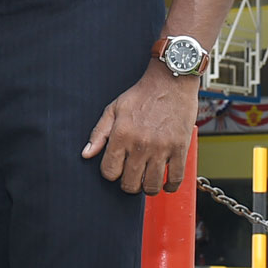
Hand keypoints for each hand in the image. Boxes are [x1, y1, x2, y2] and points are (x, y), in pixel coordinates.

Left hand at [82, 64, 197, 194]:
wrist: (172, 80)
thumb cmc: (142, 94)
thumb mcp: (114, 108)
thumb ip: (98, 133)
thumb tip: (86, 155)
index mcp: (122, 135)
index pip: (109, 172)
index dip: (111, 173)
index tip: (118, 168)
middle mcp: (141, 144)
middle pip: (129, 184)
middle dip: (129, 183)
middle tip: (133, 175)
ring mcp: (162, 148)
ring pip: (151, 186)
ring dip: (148, 187)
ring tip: (148, 178)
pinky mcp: (180, 148)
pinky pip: (175, 178)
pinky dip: (170, 186)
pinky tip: (166, 182)